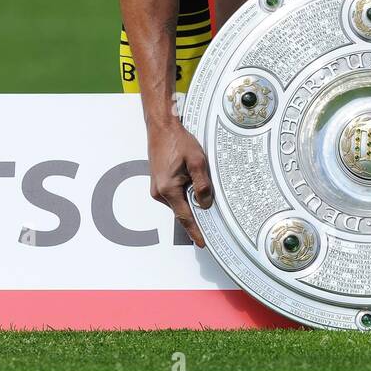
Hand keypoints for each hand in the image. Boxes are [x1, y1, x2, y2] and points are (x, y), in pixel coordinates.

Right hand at [147, 120, 213, 246]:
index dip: (195, 231)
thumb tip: (205, 204)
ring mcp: (157, 188)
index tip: (202, 243)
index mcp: (168, 189)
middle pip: (182, 210)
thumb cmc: (177, 141)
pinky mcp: (158, 183)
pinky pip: (174, 195)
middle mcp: (159, 192)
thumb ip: (202, 185)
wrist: (161, 128)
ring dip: (191, 200)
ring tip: (202, 188)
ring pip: (179, 202)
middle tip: (214, 217)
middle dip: (197, 214)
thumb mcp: (196, 161)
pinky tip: (192, 183)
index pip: (185, 217)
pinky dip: (184, 194)